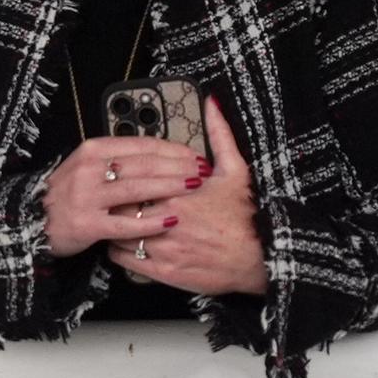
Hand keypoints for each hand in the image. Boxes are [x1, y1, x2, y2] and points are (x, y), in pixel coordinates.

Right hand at [42, 136, 205, 257]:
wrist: (34, 221)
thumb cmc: (69, 195)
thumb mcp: (87, 165)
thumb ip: (118, 158)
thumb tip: (160, 152)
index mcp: (92, 150)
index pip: (141, 144)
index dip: (174, 148)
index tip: (196, 154)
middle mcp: (89, 170)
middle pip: (144, 164)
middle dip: (179, 166)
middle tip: (203, 171)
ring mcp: (87, 197)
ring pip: (137, 188)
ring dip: (170, 187)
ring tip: (195, 188)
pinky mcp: (87, 224)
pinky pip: (125, 222)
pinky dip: (151, 221)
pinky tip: (171, 220)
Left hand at [108, 96, 268, 295]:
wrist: (265, 258)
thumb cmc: (249, 214)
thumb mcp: (236, 171)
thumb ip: (219, 136)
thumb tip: (211, 104)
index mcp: (178, 195)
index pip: (132, 184)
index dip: (123, 182)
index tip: (121, 180)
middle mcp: (167, 222)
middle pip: (121, 207)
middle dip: (115, 203)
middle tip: (113, 200)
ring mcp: (165, 250)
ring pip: (118, 235)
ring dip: (114, 227)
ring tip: (116, 221)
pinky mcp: (165, 273)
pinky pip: (125, 260)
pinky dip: (119, 251)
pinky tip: (125, 242)